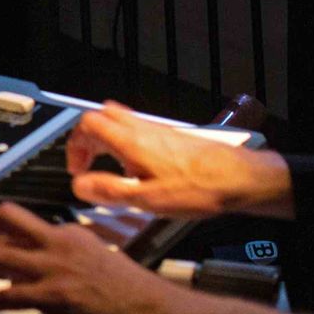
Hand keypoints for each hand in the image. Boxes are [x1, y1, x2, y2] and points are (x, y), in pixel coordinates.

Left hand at [0, 202, 179, 313]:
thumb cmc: (142, 301)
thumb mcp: (101, 269)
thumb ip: (69, 268)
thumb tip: (36, 283)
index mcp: (72, 234)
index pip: (22, 224)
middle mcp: (60, 242)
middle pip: (2, 219)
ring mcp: (56, 267)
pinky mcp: (54, 296)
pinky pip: (0, 295)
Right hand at [67, 101, 294, 217]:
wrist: (238, 178)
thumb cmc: (197, 188)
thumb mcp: (148, 199)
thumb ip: (110, 190)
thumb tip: (80, 186)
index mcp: (130, 141)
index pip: (87, 124)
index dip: (75, 146)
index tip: (78, 170)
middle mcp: (141, 128)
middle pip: (102, 115)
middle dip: (88, 137)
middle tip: (89, 162)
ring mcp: (157, 129)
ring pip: (121, 120)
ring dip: (107, 138)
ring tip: (112, 166)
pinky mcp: (171, 136)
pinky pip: (139, 129)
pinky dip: (127, 142)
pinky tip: (139, 167)